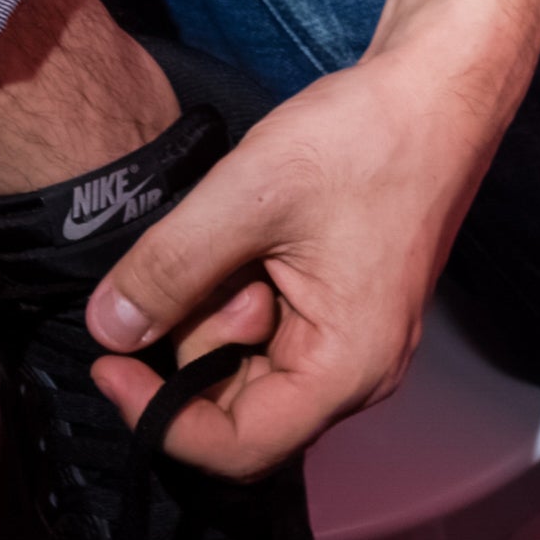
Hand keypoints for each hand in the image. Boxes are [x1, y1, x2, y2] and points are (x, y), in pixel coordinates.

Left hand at [76, 28, 510, 481]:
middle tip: (210, 254)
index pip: (235, 447)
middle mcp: (356, 375)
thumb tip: (106, 330)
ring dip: (216, 308)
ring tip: (240, 231)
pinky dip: (235, 291)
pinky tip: (247, 235)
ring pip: (244, 364)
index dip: (158, 417)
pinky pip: (264, 331)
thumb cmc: (363, 138)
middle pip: (236, 406)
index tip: (108, 360)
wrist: (433, 91)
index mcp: (346, 368)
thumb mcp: (247, 195)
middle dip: (195, 339)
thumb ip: (171, 268)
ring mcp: (348, 343)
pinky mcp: (337, 312)